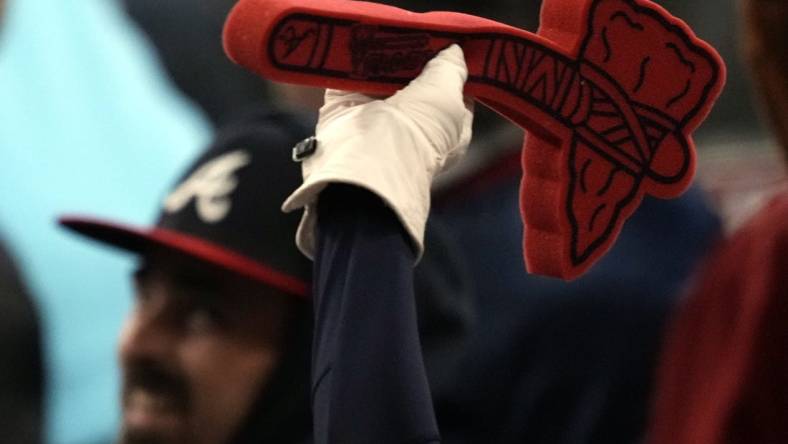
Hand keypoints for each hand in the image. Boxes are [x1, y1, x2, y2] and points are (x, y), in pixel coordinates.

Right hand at [282, 44, 473, 259]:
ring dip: (382, 60)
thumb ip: (451, 69)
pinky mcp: (344, 113)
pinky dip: (353, 62)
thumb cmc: (420, 130)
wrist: (372, 156)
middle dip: (413, 62)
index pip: (452, 95)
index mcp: (447, 132)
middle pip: (413, 85)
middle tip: (413, 34)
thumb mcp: (448, 93)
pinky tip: (363, 43)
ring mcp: (377, 122)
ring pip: (381, 80)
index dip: (449, 70)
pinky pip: (348, 79)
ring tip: (388, 32)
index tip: (445, 46)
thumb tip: (454, 52)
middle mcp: (412, 128)